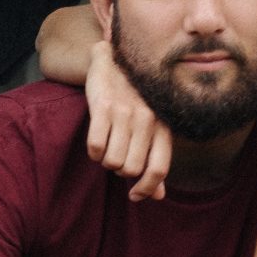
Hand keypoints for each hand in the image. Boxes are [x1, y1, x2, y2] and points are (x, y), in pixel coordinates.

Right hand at [85, 41, 171, 200]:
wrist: (116, 60)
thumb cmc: (137, 101)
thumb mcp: (153, 127)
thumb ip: (155, 161)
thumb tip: (158, 196)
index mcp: (163, 127)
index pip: (159, 169)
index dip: (147, 189)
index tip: (134, 195)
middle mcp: (148, 120)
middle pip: (132, 169)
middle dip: (121, 171)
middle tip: (118, 157)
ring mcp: (126, 113)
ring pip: (112, 161)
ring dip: (106, 161)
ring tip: (108, 147)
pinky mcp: (103, 106)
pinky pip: (95, 146)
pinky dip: (93, 152)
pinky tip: (97, 141)